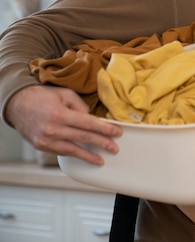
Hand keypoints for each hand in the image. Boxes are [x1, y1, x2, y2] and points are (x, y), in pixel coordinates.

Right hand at [5, 85, 121, 165]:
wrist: (17, 104)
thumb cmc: (41, 97)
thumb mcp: (65, 94)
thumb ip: (80, 106)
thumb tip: (92, 119)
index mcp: (60, 114)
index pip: (88, 124)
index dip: (105, 129)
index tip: (116, 132)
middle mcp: (53, 129)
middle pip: (83, 138)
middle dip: (101, 143)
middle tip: (114, 148)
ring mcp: (46, 140)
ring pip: (72, 150)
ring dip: (88, 156)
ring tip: (101, 160)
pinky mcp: (41, 146)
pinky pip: (61, 152)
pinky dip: (74, 154)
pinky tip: (83, 156)